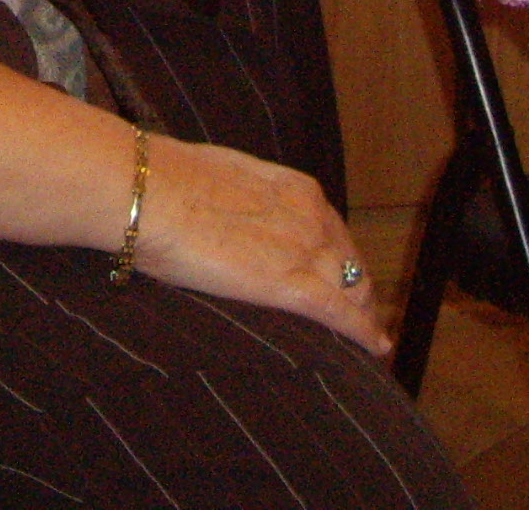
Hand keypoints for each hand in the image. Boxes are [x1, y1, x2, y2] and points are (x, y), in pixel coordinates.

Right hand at [131, 136, 388, 353]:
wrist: (153, 194)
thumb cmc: (169, 183)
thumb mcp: (222, 179)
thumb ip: (242, 202)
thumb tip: (226, 213)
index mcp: (295, 190)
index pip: (333, 231)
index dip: (339, 257)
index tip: (339, 273)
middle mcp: (312, 217)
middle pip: (351, 260)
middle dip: (358, 287)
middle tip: (359, 313)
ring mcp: (307, 250)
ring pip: (355, 288)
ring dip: (363, 313)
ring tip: (366, 338)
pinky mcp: (293, 286)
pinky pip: (342, 314)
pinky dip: (363, 332)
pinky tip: (375, 348)